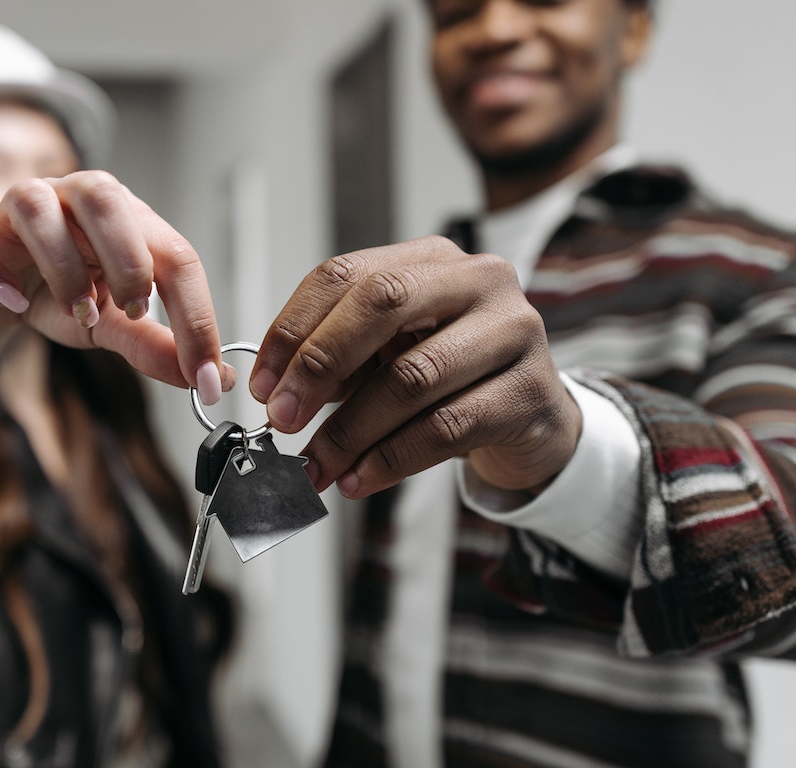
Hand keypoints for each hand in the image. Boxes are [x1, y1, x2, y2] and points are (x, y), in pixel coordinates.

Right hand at [0, 170, 224, 400]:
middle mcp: (69, 198)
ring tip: (78, 312)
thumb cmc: (61, 297)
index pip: (173, 253)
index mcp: (122, 217)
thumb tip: (213, 379)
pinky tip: (10, 302)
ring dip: (61, 265)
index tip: (206, 378)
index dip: (195, 317)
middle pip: (104, 195)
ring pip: (32, 203)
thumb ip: (155, 346)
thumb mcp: (112, 326)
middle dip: (128, 260)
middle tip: (134, 313)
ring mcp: (9, 207)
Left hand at [250, 235, 581, 496]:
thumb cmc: (452, 382)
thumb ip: (338, 363)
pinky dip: (390, 460)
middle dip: (319, 366)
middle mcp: (478, 281)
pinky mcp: (528, 392)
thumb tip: (275, 392)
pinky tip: (358, 479)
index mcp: (431, 260)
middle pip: (382, 305)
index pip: (345, 274)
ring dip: (350, 430)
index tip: (261, 383)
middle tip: (282, 419)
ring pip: (411, 376)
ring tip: (316, 466)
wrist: (533, 424)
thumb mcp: (390, 357)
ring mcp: (512, 332)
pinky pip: (445, 427)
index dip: (294, 328)